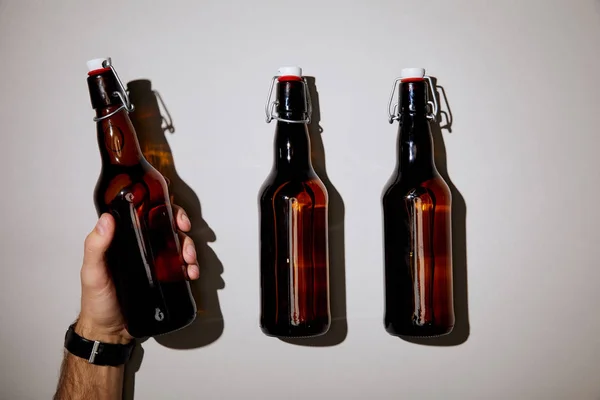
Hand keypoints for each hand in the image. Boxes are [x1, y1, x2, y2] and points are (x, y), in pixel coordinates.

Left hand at [75, 206, 198, 343]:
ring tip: (188, 260)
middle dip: (180, 223)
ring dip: (188, 246)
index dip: (160, 205)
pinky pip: (181, 265)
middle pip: (165, 224)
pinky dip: (190, 265)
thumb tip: (106, 220)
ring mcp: (153, 260)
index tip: (169, 210)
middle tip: (184, 230)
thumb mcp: (92, 273)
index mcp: (122, 238)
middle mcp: (139, 245)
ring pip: (177, 243)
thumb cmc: (97, 303)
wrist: (110, 333)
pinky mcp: (163, 276)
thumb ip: (95, 247)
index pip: (142, 212)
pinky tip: (191, 272)